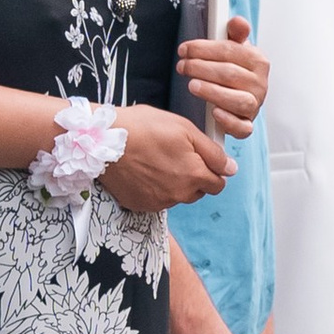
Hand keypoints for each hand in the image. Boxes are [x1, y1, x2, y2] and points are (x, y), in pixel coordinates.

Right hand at [101, 104, 233, 212]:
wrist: (102, 140)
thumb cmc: (143, 128)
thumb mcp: (185, 129)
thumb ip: (213, 152)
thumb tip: (231, 169)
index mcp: (194, 176)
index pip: (218, 183)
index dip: (213, 169)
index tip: (200, 157)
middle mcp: (178, 195)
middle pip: (198, 191)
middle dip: (194, 176)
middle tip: (176, 155)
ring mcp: (158, 203)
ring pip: (177, 196)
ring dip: (174, 183)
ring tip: (156, 160)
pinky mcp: (140, 205)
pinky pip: (156, 200)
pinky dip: (154, 189)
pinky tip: (144, 171)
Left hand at [178, 16, 267, 139]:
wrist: (242, 93)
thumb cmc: (235, 69)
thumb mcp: (236, 47)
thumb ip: (236, 33)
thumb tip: (237, 22)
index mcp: (258, 61)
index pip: (230, 51)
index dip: (204, 48)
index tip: (185, 48)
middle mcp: (260, 84)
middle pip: (230, 74)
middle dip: (201, 68)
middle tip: (182, 66)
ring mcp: (255, 105)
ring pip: (237, 100)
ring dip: (212, 92)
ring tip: (192, 85)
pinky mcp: (247, 124)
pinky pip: (242, 127)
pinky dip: (228, 121)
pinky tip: (213, 112)